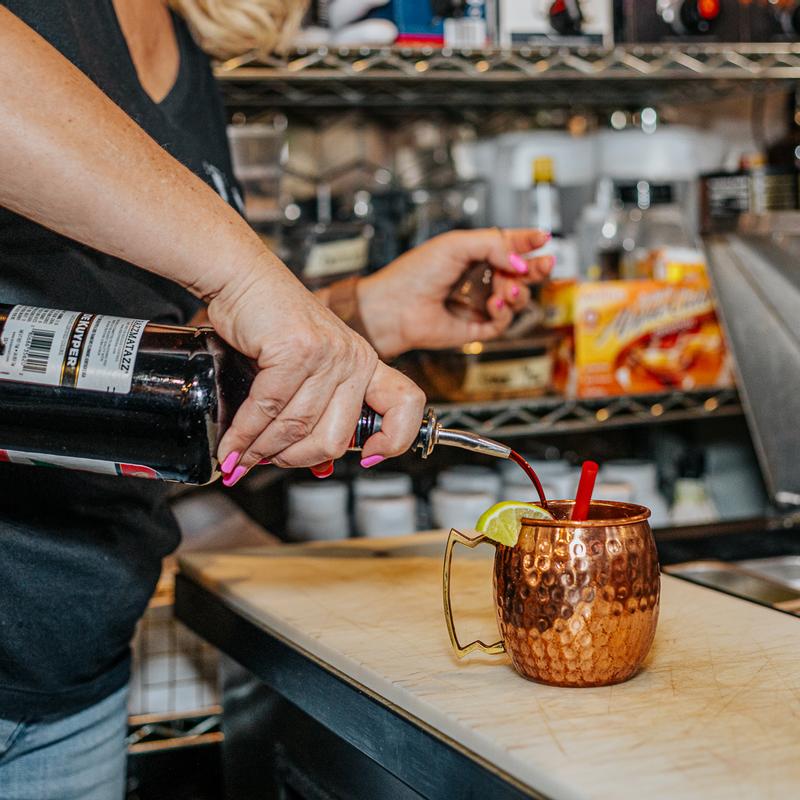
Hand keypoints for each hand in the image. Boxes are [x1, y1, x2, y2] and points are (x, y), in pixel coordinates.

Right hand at [209, 256, 425, 483]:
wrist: (245, 280)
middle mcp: (354, 359)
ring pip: (296, 427)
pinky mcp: (297, 350)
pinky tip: (233, 445)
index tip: (368, 457)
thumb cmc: (271, 324)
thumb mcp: (307, 368)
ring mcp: (329, 354)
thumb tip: (317, 466)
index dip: (396, 438)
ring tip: (241, 458)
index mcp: (365, 364)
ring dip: (262, 450)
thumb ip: (317, 412)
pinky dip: (244, 434)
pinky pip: (269, 408)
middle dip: (295, 459)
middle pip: (335, 438)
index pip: (406, 404)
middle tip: (270, 461)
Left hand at [356, 229, 553, 358]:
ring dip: (517, 292)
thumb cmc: (416, 273)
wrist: (395, 307)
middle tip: (545, 264)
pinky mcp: (476, 328)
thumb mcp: (457, 244)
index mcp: (474, 254)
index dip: (528, 241)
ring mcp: (479, 303)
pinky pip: (503, 322)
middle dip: (536, 268)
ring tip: (507, 289)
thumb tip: (521, 260)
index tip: (543, 237)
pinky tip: (493, 305)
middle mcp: (480, 278)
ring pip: (517, 298)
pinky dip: (503, 313)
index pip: (509, 245)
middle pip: (521, 273)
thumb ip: (493, 245)